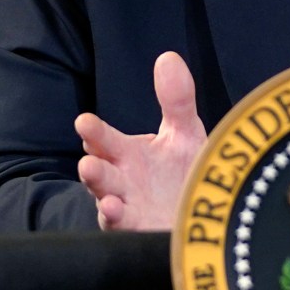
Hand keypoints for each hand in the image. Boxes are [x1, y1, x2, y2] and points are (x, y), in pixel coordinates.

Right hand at [75, 51, 207, 230]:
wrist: (204, 211)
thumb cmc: (185, 171)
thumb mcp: (184, 132)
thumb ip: (176, 99)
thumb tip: (167, 56)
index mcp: (127, 154)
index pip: (104, 139)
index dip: (94, 132)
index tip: (85, 122)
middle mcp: (121, 180)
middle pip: (100, 170)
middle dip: (92, 165)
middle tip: (87, 159)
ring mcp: (127, 208)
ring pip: (105, 198)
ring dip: (99, 191)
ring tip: (94, 179)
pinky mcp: (138, 232)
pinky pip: (122, 226)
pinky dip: (116, 218)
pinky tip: (114, 208)